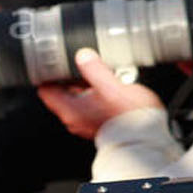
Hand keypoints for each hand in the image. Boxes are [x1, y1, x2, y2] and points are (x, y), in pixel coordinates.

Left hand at [37, 49, 164, 139]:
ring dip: (84, 85)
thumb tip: (83, 56)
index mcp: (71, 110)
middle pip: (61, 93)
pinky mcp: (99, 123)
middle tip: (77, 62)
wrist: (147, 137)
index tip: (52, 63)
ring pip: (77, 97)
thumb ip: (94, 69)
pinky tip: (108, 85)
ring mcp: (86, 122)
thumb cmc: (130, 118)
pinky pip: (90, 104)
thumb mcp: (111, 86)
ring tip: (97, 72)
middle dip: (68, 77)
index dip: (47, 75)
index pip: (45, 91)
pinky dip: (95, 93)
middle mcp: (75, 118)